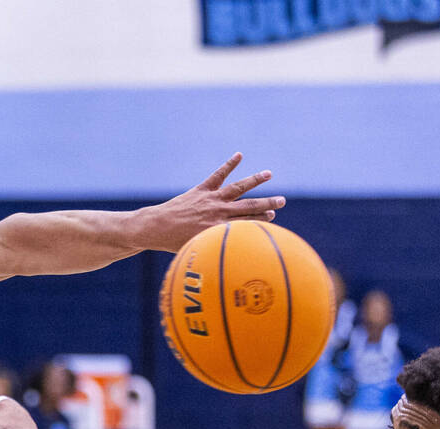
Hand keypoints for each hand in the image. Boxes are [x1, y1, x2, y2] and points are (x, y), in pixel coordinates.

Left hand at [143, 153, 284, 252]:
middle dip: (267, 203)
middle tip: (282, 200)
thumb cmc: (176, 244)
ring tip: (269, 174)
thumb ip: (215, 250)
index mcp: (219, 229)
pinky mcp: (201, 190)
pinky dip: (229, 164)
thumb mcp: (199, 251)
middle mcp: (218, 212)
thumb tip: (229, 262)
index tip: (273, 217)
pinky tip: (239, 155)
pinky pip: (218, 175)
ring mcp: (210, 199)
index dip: (261, 220)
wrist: (156, 228)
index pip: (246, 224)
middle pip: (248, 206)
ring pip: (237, 188)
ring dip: (254, 180)